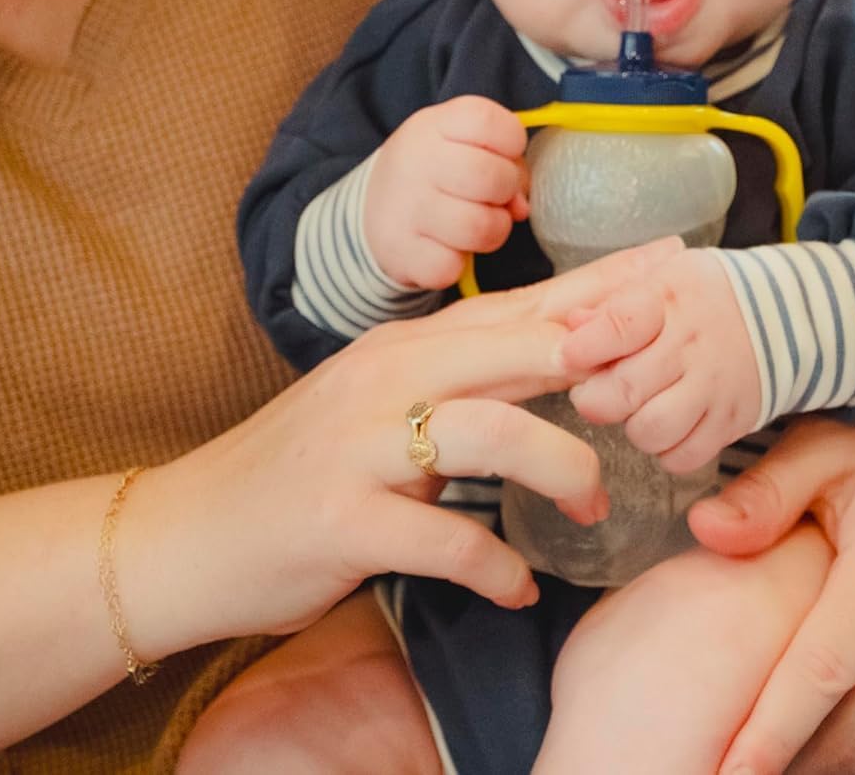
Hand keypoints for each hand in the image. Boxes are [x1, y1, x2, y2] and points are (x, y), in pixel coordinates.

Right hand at [127, 240, 675, 656]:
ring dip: (559, 467)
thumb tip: (553, 364)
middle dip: (596, 349)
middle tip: (664, 362)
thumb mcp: (377, 405)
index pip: (514, 306)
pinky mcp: (341, 521)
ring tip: (595, 506)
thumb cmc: (301, 468)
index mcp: (401, 349)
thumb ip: (455, 381)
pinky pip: (440, 539)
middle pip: (511, 346)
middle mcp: (384, 380)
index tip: (665, 268)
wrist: (188, 531)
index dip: (594, 287)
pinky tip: (518, 585)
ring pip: (488, 432)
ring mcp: (360, 447)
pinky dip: (493, 565)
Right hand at [363, 95, 527, 288]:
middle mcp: (415, 161)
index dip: (512, 141)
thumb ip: (504, 161)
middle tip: (494, 196)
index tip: (503, 154)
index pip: (487, 120)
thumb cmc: (436, 172)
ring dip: (492, 231)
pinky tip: (448, 248)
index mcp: (434, 125)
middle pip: (491, 177)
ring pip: (480, 227)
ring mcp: (405, 207)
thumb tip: (521, 206)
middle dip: (507, 191)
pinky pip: (452, 267)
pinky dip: (458, 263)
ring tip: (478, 224)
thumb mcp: (462, 145)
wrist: (373, 206)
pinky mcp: (400, 251)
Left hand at [562, 247, 759, 473]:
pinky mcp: (730, 421)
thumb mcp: (659, 279)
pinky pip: (683, 457)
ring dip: (632, 425)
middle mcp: (692, 345)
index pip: (620, 325)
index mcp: (668, 299)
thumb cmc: (704, 296)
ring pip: (651, 430)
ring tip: (636, 408)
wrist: (780, 312)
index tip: (568, 356)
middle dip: (594, 398)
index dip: (584, 347)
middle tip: (592, 391)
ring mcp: (714, 386)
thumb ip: (611, 303)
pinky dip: (665, 450)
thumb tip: (571, 326)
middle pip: (625, 390)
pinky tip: (666, 425)